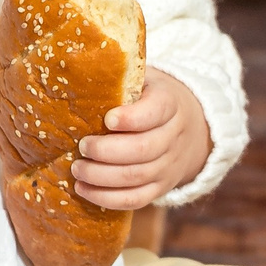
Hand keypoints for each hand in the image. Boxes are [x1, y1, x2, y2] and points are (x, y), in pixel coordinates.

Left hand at [71, 67, 210, 210]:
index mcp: (170, 103)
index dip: (132, 118)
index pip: (156, 112)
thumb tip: (75, 65)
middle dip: (107, 152)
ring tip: (77, 169)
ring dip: (102, 176)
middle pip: (144, 150)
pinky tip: (83, 189)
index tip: (107, 119)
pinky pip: (136, 200)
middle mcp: (174, 136)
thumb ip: (120, 76)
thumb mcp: (144, 79)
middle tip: (82, 146)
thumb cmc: (150, 98)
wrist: (189, 126)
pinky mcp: (161, 187)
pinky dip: (107, 198)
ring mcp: (169, 165)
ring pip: (137, 178)